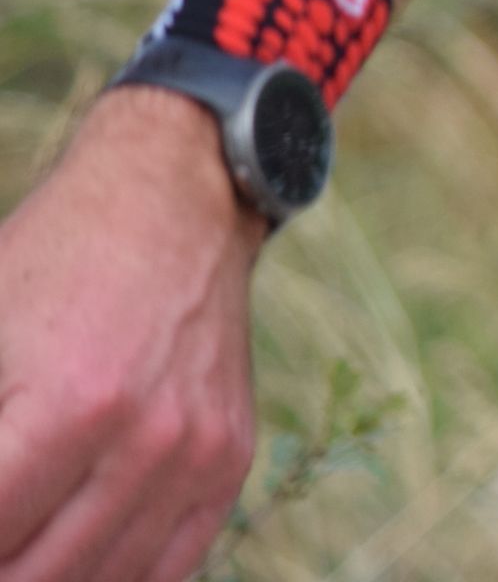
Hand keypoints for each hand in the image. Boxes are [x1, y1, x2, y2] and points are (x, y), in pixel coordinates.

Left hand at [0, 88, 264, 581]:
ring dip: (48, 576)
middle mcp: (145, 437)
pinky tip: (76, 564)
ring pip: (103, 577)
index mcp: (69, 403)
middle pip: (38, 572)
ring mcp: (197, 450)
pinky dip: (118, 578)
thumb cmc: (54, 256)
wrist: (176, 198)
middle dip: (1, 565)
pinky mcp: (229, 454)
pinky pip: (172, 562)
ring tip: (18, 555)